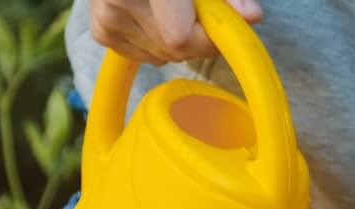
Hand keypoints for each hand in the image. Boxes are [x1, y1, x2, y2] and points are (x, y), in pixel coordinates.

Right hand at [90, 0, 262, 64]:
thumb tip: (252, 17)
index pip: (180, 38)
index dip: (206, 37)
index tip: (217, 23)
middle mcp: (118, 0)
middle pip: (176, 49)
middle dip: (196, 38)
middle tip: (195, 12)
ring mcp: (106, 18)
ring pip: (164, 56)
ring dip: (177, 41)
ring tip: (171, 9)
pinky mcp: (102, 33)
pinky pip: (147, 56)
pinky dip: (158, 43)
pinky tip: (154, 17)